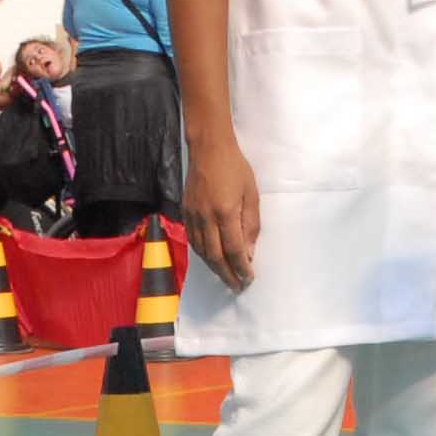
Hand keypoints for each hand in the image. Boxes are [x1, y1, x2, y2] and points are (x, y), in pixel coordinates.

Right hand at [182, 131, 260, 291]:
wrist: (208, 148)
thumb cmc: (235, 168)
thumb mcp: (251, 194)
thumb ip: (250, 225)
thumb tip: (248, 252)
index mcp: (225, 213)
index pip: (234, 250)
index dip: (241, 268)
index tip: (248, 279)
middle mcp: (206, 218)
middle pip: (215, 256)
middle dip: (227, 275)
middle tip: (236, 286)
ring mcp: (193, 216)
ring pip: (202, 251)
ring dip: (214, 268)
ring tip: (225, 276)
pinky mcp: (185, 212)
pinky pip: (193, 241)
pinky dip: (203, 254)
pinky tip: (211, 259)